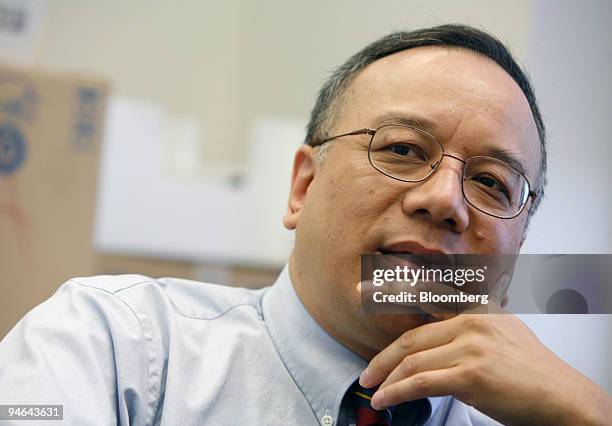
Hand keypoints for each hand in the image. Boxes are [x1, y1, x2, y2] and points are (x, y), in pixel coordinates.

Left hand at [359, 312, 610, 424]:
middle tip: (367, 372)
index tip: (362, 287)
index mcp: (476, 309)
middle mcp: (471, 322)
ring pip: (413, 361)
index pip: (426, 297)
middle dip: (384, 358)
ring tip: (374, 390)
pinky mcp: (471, 375)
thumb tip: (435, 341)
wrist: (563, 398)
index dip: (392, 291)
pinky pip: (422, 382)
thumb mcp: (500, 334)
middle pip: (412, 338)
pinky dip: (398, 392)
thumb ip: (468, 329)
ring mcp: (471, 347)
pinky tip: (386, 399)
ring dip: (388, 379)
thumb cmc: (531, 372)